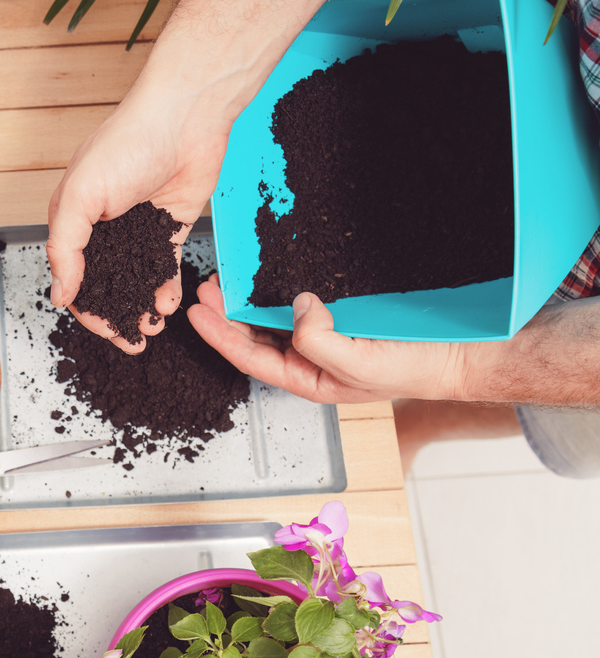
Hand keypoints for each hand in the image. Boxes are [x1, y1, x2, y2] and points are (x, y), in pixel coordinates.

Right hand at [46, 88, 231, 353]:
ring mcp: (135, 228)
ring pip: (133, 280)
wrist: (184, 117)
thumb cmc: (126, 145)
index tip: (106, 332)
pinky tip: (168, 304)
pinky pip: (162, 266)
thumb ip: (66, 249)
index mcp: (71, 218)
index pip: (72, 277)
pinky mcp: (167, 226)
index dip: (87, 310)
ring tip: (152, 328)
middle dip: (116, 317)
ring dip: (140, 307)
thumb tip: (59, 295)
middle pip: (103, 284)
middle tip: (133, 343)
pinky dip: (164, 288)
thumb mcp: (80, 197)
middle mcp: (101, 227)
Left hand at [186, 274, 467, 402]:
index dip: (219, 334)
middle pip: (253, 339)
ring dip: (246, 303)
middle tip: (205, 287)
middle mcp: (309, 360)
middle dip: (225, 314)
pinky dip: (277, 293)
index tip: (197, 310)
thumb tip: (296, 308)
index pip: (249, 358)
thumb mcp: (361, 365)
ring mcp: (323, 338)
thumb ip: (322, 344)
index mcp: (306, 379)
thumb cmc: (415, 369)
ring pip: (271, 321)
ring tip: (226, 280)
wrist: (460, 352)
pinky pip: (298, 305)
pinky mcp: (340, 317)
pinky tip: (267, 278)